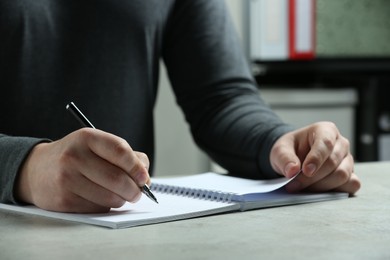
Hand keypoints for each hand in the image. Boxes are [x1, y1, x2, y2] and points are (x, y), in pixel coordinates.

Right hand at [15, 128, 150, 212]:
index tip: (144, 177)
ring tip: (121, 195)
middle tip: (138, 192)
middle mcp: (75, 156)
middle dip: (135, 189)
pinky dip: (106, 206)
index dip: (137, 166)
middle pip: (117, 178)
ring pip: (110, 197)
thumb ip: (124, 155)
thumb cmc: (76, 156)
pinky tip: (101, 198)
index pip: (120, 151)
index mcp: (87, 138)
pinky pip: (97, 208)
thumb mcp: (96, 145)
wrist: (36, 170)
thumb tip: (145, 175)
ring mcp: (67, 179)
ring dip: (122, 200)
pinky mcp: (63, 200)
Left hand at [270, 121, 360, 194]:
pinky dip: (335, 191)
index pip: (326, 143)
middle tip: (294, 184)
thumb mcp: (280, 149)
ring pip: (342, 175)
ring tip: (303, 188)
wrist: (294, 158)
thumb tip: (292, 171)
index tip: (306, 171)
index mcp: (326, 130)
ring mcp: (348, 160)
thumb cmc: (291, 149)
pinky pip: (352, 185)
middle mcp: (340, 144)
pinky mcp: (351, 175)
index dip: (316, 158)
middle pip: (333, 163)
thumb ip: (284, 158)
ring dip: (321, 186)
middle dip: (313, 177)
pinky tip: (318, 191)